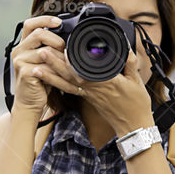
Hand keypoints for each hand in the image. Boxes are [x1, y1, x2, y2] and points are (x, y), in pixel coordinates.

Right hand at [9, 15, 65, 113]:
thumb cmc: (41, 79)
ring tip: (65, 65)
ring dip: (59, 57)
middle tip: (64, 50)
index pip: (30, 24)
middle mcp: (19, 50)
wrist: (30, 100)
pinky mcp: (25, 72)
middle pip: (39, 33)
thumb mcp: (45, 60)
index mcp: (24, 44)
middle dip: (57, 40)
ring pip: (45, 50)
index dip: (45, 19)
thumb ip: (50, 46)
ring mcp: (20, 61)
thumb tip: (69, 35)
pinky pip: (45, 66)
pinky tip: (60, 74)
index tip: (59, 22)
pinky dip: (56, 70)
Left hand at [33, 43, 154, 135]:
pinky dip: (58, 83)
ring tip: (37, 65)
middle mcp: (94, 89)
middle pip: (70, 75)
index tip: (63, 49)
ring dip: (51, 74)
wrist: (133, 126)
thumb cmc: (136, 105)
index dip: (72, 61)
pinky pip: (70, 90)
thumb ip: (129, 63)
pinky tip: (48, 78)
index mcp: (107, 83)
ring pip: (67, 83)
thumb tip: (125, 48)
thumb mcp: (137, 81)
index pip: (86, 70)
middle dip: (55, 64)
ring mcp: (89, 95)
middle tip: (42, 51)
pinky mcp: (88, 98)